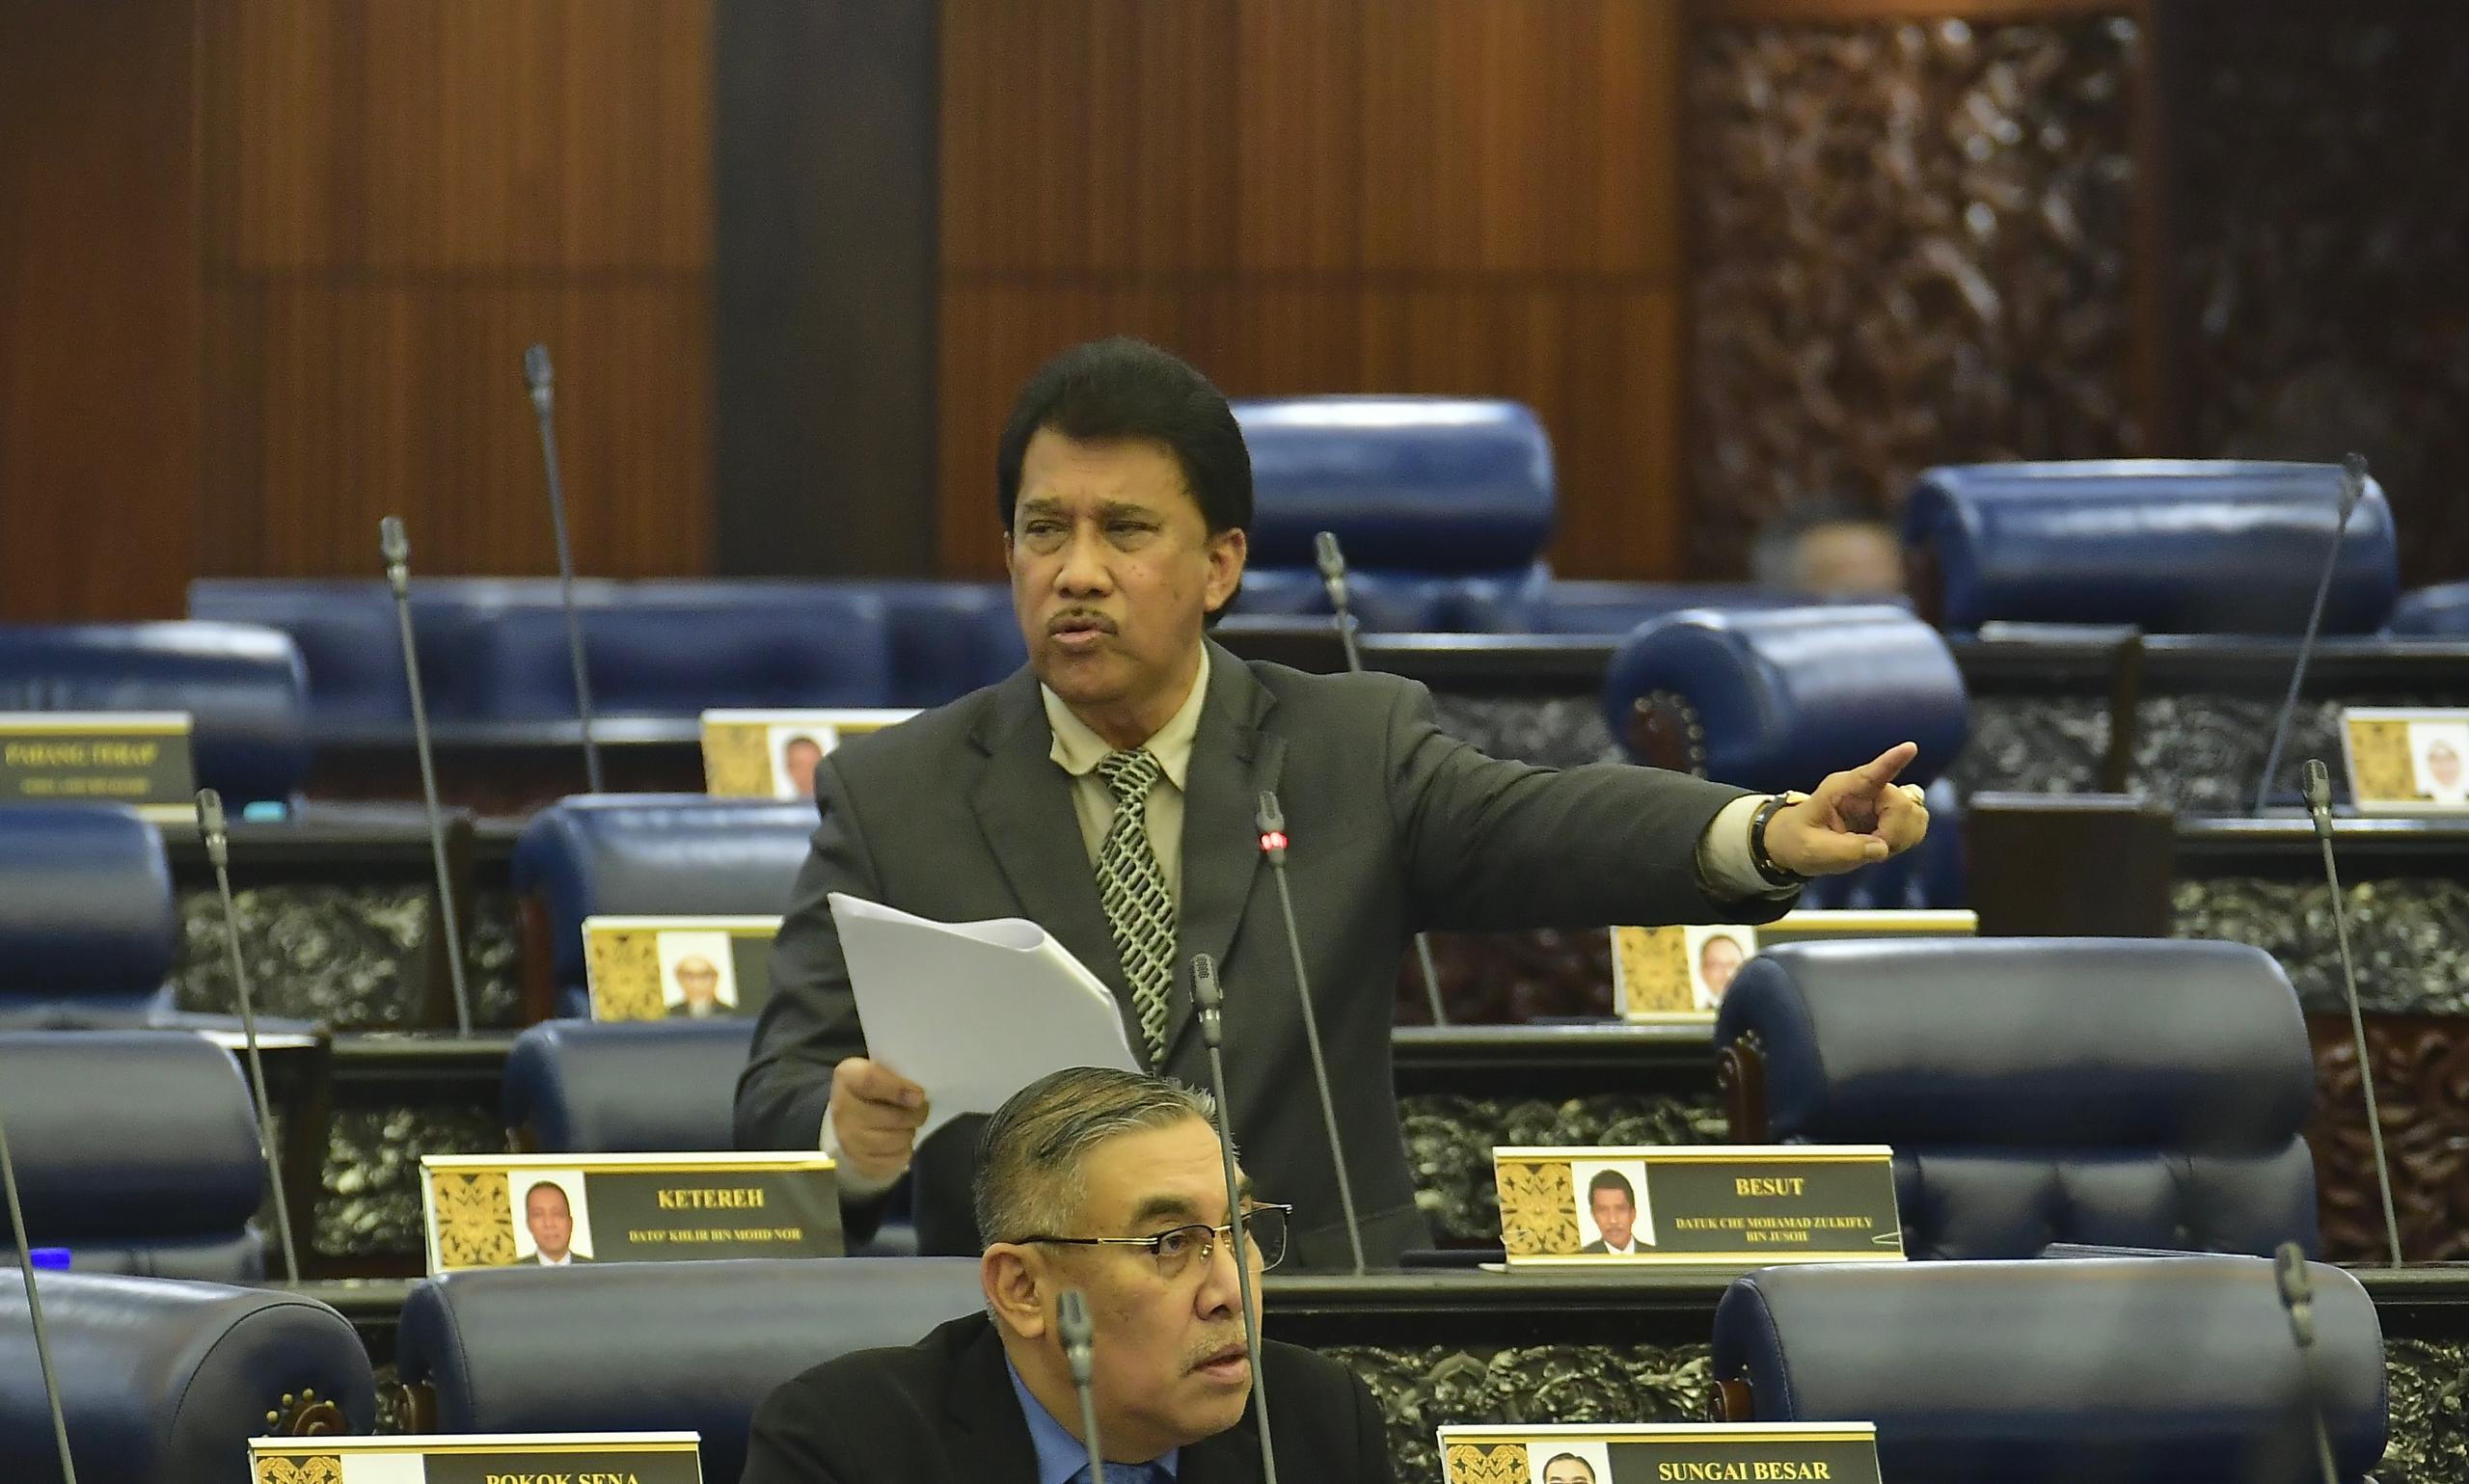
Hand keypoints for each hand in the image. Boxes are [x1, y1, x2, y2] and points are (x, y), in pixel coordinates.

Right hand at [828, 1057, 928, 1182]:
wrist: (850, 1119)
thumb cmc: (874, 1090)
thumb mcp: (882, 1070)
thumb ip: (899, 1074)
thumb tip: (918, 1097)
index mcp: (848, 1077)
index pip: (869, 1080)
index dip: (898, 1089)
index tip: (919, 1096)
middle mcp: (843, 1109)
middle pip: (892, 1118)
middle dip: (915, 1114)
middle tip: (919, 1109)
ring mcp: (848, 1139)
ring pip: (896, 1140)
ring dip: (909, 1132)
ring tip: (906, 1125)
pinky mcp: (859, 1162)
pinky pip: (895, 1160)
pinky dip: (903, 1151)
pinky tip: (898, 1141)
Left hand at [1764, 742, 1931, 877]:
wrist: (1795, 843)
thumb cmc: (1799, 840)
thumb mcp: (1813, 850)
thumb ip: (1846, 851)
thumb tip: (1882, 848)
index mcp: (1842, 790)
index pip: (1871, 773)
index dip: (1892, 761)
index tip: (1910, 747)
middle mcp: (1867, 790)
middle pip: (1901, 804)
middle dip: (1894, 832)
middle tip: (1873, 848)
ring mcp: (1881, 801)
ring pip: (1914, 814)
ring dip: (1902, 836)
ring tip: (1874, 847)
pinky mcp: (1890, 815)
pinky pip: (1916, 824)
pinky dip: (1906, 839)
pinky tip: (1884, 845)